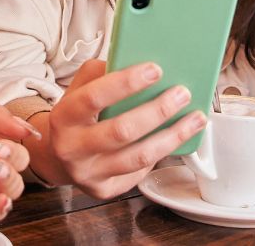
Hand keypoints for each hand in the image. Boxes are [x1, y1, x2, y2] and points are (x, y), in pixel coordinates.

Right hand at [41, 59, 206, 198]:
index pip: (95, 97)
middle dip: (158, 110)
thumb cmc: (77, 116)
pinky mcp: (103, 190)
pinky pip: (140, 173)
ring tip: (195, 117)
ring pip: (138, 157)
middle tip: (182, 93)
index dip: (127, 83)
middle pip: (122, 130)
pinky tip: (179, 138)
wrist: (59, 156)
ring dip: (172, 136)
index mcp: (64, 117)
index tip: (155, 70)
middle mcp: (72, 148)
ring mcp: (88, 173)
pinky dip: (163, 154)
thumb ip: (101, 74)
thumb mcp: (78, 90)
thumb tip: (140, 63)